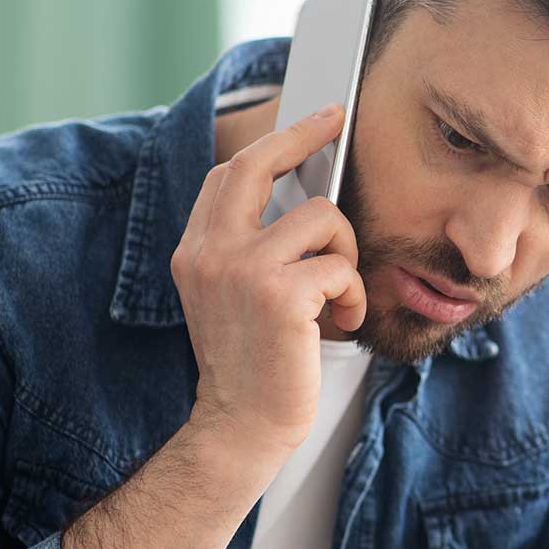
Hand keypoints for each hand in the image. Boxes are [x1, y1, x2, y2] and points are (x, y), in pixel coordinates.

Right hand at [170, 104, 368, 464]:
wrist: (241, 427)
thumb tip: (309, 193)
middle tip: (339, 121)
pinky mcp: (278, 294)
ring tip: (338, 294)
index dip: (275, 142)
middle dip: (306, 133)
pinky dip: (352, 295)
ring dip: (346, 255)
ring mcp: (240, 270)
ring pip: (322, 216)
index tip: (312, 123)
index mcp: (195, 249)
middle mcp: (209, 251)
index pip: (230, 173)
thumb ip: (253, 246)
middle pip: (259, 162)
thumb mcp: (237, 295)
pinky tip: (339, 323)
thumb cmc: (254, 364)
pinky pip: (340, 267)